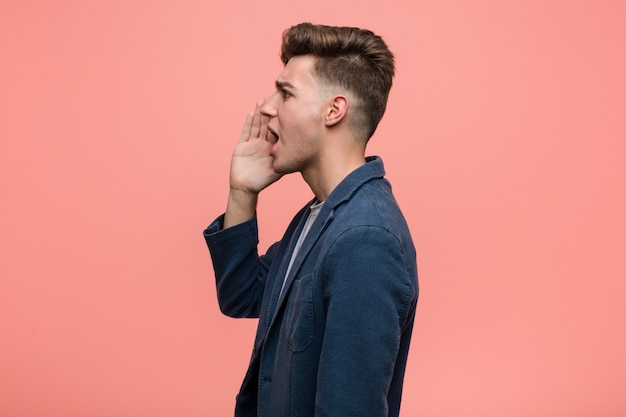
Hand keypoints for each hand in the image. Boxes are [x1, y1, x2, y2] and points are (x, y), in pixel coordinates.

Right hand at [223, 100, 281, 227]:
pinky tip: (251, 113)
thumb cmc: (262, 181)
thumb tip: (300, 155)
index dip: (280, 120)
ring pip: (256, 125)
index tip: (285, 108)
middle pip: (266, 125)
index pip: (277, 131)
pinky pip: (246, 132)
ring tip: (262, 101)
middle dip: (269, 112)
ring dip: (259, 114)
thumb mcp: (277, 171)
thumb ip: (286, 162)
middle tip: (274, 97)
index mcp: (272, 148)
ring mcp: (252, 144)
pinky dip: (249, 123)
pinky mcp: (242, 146)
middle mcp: (262, 144)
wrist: (245, 188)